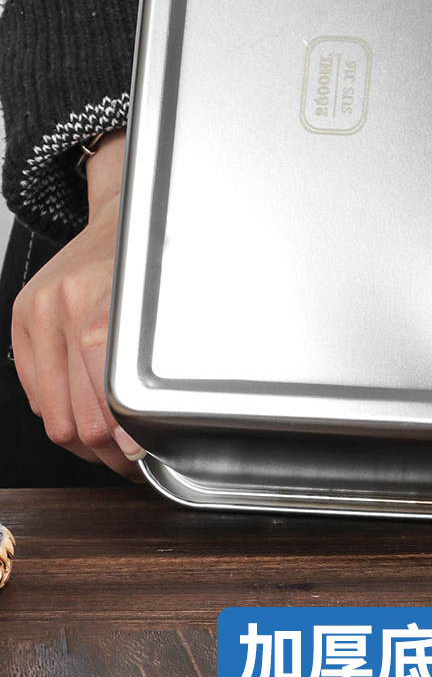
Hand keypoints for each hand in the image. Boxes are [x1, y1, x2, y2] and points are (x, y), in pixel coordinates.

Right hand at [11, 129, 143, 478]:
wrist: (119, 216)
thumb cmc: (148, 261)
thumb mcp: (166, 308)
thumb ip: (154, 366)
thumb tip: (152, 431)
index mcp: (101, 308)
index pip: (105, 400)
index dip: (125, 441)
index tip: (142, 457)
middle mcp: (62, 309)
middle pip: (75, 417)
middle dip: (106, 451)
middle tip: (131, 459)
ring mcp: (36, 314)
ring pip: (50, 415)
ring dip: (81, 441)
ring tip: (110, 442)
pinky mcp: (21, 319)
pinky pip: (35, 393)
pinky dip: (59, 411)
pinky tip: (85, 408)